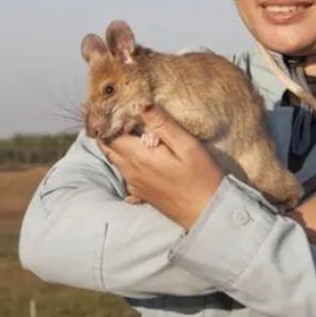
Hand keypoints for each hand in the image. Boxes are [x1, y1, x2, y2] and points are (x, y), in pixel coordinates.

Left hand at [98, 105, 223, 229]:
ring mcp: (135, 184)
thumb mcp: (187, 146)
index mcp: (138, 157)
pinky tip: (136, 154)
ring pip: (115, 160)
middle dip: (106, 131)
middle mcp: (131, 171)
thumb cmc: (202, 177)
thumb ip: (162, 124)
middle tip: (109, 116)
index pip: (110, 134)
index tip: (109, 108)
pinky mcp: (141, 194)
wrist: (208, 212)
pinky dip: (123, 160)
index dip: (108, 120)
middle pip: (109, 147)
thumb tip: (141, 104)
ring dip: (115, 145)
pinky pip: (125, 173)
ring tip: (123, 129)